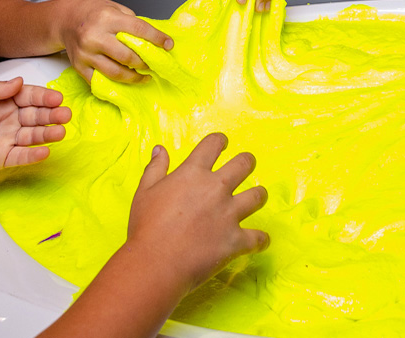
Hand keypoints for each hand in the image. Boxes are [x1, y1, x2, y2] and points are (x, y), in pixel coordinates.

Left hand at [0, 78, 70, 180]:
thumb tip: (18, 82)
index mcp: (3, 101)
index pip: (29, 97)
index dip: (44, 98)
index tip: (56, 99)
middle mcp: (10, 119)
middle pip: (36, 116)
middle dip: (52, 115)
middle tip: (64, 115)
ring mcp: (8, 138)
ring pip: (33, 135)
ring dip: (48, 134)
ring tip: (60, 133)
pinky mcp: (3, 158)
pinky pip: (22, 156)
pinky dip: (34, 155)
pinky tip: (44, 151)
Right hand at [59, 0, 172, 83]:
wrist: (65, 19)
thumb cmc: (94, 13)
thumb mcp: (115, 8)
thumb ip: (133, 22)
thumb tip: (155, 39)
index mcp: (108, 18)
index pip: (138, 29)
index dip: (157, 38)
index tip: (169, 45)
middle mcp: (95, 36)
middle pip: (128, 56)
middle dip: (146, 63)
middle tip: (155, 65)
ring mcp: (86, 53)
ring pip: (116, 72)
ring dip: (134, 77)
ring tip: (145, 76)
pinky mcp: (79, 66)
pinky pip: (100, 80)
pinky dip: (116, 83)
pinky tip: (126, 80)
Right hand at [127, 134, 268, 294]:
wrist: (155, 264)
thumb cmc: (145, 227)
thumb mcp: (144, 192)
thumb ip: (155, 168)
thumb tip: (159, 148)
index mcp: (193, 173)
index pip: (213, 144)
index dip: (220, 140)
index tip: (223, 143)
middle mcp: (216, 188)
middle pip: (244, 164)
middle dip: (247, 162)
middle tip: (246, 164)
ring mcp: (229, 214)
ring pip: (258, 196)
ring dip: (259, 195)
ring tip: (257, 197)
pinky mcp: (236, 240)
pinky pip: (258, 238)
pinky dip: (260, 240)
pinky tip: (260, 241)